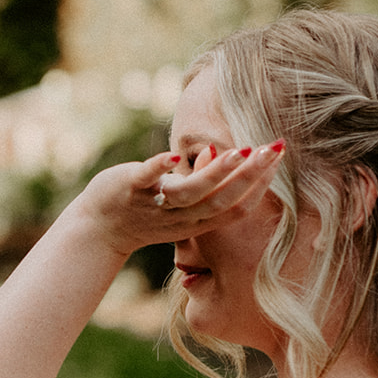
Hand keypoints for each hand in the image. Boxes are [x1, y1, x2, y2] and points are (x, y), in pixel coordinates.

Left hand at [67, 141, 286, 256]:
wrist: (99, 228)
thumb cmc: (144, 210)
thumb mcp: (179, 201)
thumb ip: (201, 183)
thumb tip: (224, 154)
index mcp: (196, 221)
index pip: (237, 208)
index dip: (260, 185)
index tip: (278, 158)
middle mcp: (180, 217)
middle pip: (222, 201)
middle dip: (250, 176)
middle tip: (272, 149)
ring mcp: (155, 205)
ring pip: (191, 194)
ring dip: (216, 174)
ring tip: (239, 151)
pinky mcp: (130, 190)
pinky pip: (146, 180)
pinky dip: (159, 169)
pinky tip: (173, 155)